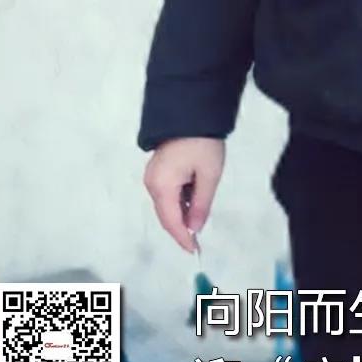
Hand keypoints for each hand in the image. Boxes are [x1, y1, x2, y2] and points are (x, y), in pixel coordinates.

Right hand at [143, 137, 224, 252]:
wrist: (192, 111)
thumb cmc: (203, 143)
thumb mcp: (209, 175)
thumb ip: (201, 205)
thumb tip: (195, 228)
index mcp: (162, 186)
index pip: (171, 221)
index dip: (182, 238)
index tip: (194, 250)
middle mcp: (151, 183)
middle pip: (165, 214)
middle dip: (181, 228)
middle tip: (196, 241)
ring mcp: (152, 175)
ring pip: (166, 204)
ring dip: (181, 214)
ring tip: (198, 218)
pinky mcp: (157, 169)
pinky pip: (166, 193)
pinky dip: (179, 201)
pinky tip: (192, 202)